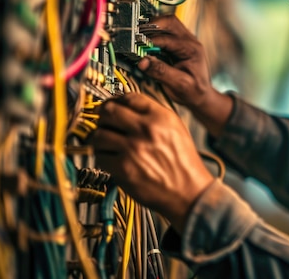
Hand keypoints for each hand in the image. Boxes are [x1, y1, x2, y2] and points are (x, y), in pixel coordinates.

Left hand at [91, 92, 214, 231]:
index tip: (114, 105)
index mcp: (161, 117)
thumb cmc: (184, 164)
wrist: (188, 191)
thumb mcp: (177, 130)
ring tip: (107, 143)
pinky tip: (112, 159)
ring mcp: (133, 148)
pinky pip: (100, 156)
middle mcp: (146, 129)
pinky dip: (103, 158)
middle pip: (109, 111)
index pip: (129, 97)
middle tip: (105, 122)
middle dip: (104, 116)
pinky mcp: (123, 168)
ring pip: (99, 134)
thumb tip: (129, 108)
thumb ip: (154, 116)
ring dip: (100, 138)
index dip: (117, 100)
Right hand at [137, 14, 232, 136]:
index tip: (136, 46)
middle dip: (151, 26)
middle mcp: (190, 41)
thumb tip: (142, 62)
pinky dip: (155, 32)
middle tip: (135, 35)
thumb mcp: (178, 84)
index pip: (168, 39)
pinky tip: (146, 41)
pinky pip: (167, 30)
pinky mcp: (179, 43)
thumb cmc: (193, 91)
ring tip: (139, 36)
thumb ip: (161, 72)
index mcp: (192, 50)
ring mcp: (186, 40)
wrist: (201, 95)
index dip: (150, 42)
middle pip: (170, 22)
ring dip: (153, 27)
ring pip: (168, 23)